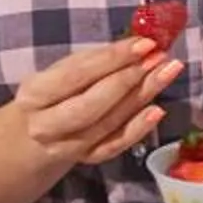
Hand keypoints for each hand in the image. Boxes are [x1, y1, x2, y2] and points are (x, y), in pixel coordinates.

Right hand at [4, 38, 179, 166]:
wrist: (42, 130)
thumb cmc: (60, 90)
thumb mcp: (67, 69)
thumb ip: (99, 59)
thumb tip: (141, 45)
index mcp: (34, 94)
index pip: (75, 75)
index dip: (112, 59)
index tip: (145, 43)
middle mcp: (45, 126)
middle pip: (90, 105)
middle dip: (128, 79)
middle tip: (158, 59)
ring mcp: (66, 147)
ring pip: (107, 124)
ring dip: (142, 96)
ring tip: (167, 72)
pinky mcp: (87, 159)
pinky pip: (116, 145)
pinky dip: (138, 128)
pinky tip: (158, 110)